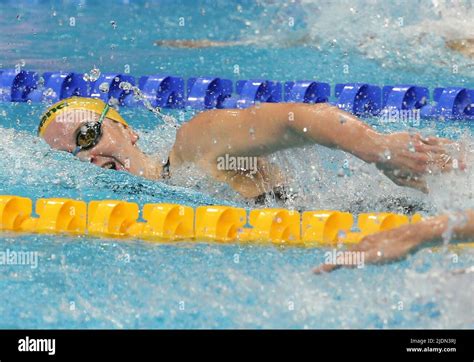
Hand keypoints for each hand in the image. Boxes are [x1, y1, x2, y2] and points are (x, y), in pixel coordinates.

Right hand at [313, 223, 428, 273]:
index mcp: (361, 247)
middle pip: (345, 254)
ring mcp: (372, 241)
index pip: (340, 259)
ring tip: (338, 264)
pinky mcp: (381, 241)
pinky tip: (363, 256)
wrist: (415, 234)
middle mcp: (364, 243)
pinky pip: (364, 249)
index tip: (314, 272)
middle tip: (322, 270)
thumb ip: (360, 259)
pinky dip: (357, 255)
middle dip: (333, 262)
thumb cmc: (397, 247)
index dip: (328, 266)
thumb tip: (342, 263)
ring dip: (345, 258)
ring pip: (354, 251)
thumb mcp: (378, 256)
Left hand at [375, 133, 464, 190]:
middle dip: (457, 161)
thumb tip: (429, 191)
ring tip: (462, 152)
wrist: (377, 149)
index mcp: (420, 170)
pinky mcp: (417, 138)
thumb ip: (416, 185)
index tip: (462, 169)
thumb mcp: (399, 180)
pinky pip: (434, 139)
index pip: (442, 169)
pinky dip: (443, 141)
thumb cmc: (386, 166)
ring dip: (453, 150)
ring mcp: (420, 147)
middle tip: (466, 163)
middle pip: (445, 159)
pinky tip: (450, 142)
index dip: (454, 169)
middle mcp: (422, 158)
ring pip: (442, 148)